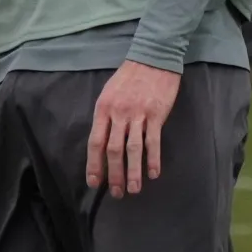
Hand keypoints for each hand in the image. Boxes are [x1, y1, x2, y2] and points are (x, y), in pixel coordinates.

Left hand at [86, 60, 181, 198]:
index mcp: (103, 109)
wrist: (153, 57)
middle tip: (116, 193)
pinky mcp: (156, 114)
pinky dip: (153, 159)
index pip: (95, 142)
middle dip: (113, 175)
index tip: (94, 183)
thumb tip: (102, 144)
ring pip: (133, 149)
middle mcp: (118, 113)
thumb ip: (105, 117)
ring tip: (133, 189)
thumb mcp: (109, 93)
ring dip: (132, 172)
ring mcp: (138, 114)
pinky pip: (153, 141)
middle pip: (113, 150)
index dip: (94, 165)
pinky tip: (153, 173)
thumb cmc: (129, 77)